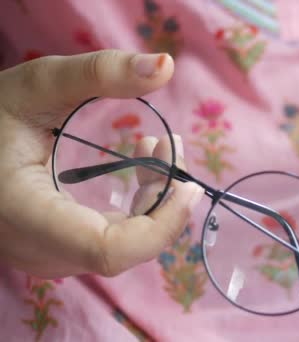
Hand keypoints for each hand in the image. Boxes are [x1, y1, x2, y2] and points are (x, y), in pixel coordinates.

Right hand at [0, 50, 202, 277]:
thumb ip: (100, 72)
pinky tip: (141, 167)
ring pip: (121, 249)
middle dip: (162, 201)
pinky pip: (109, 242)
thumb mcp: (39, 83)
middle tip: (170, 146)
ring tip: (157, 146)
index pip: (108, 250)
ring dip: (153, 202)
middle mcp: (35, 249)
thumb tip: (166, 65)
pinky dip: (136, 208)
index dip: (161, 225)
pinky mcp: (55, 251)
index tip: (189, 185)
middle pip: (123, 249)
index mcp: (24, 214)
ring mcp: (44, 257)